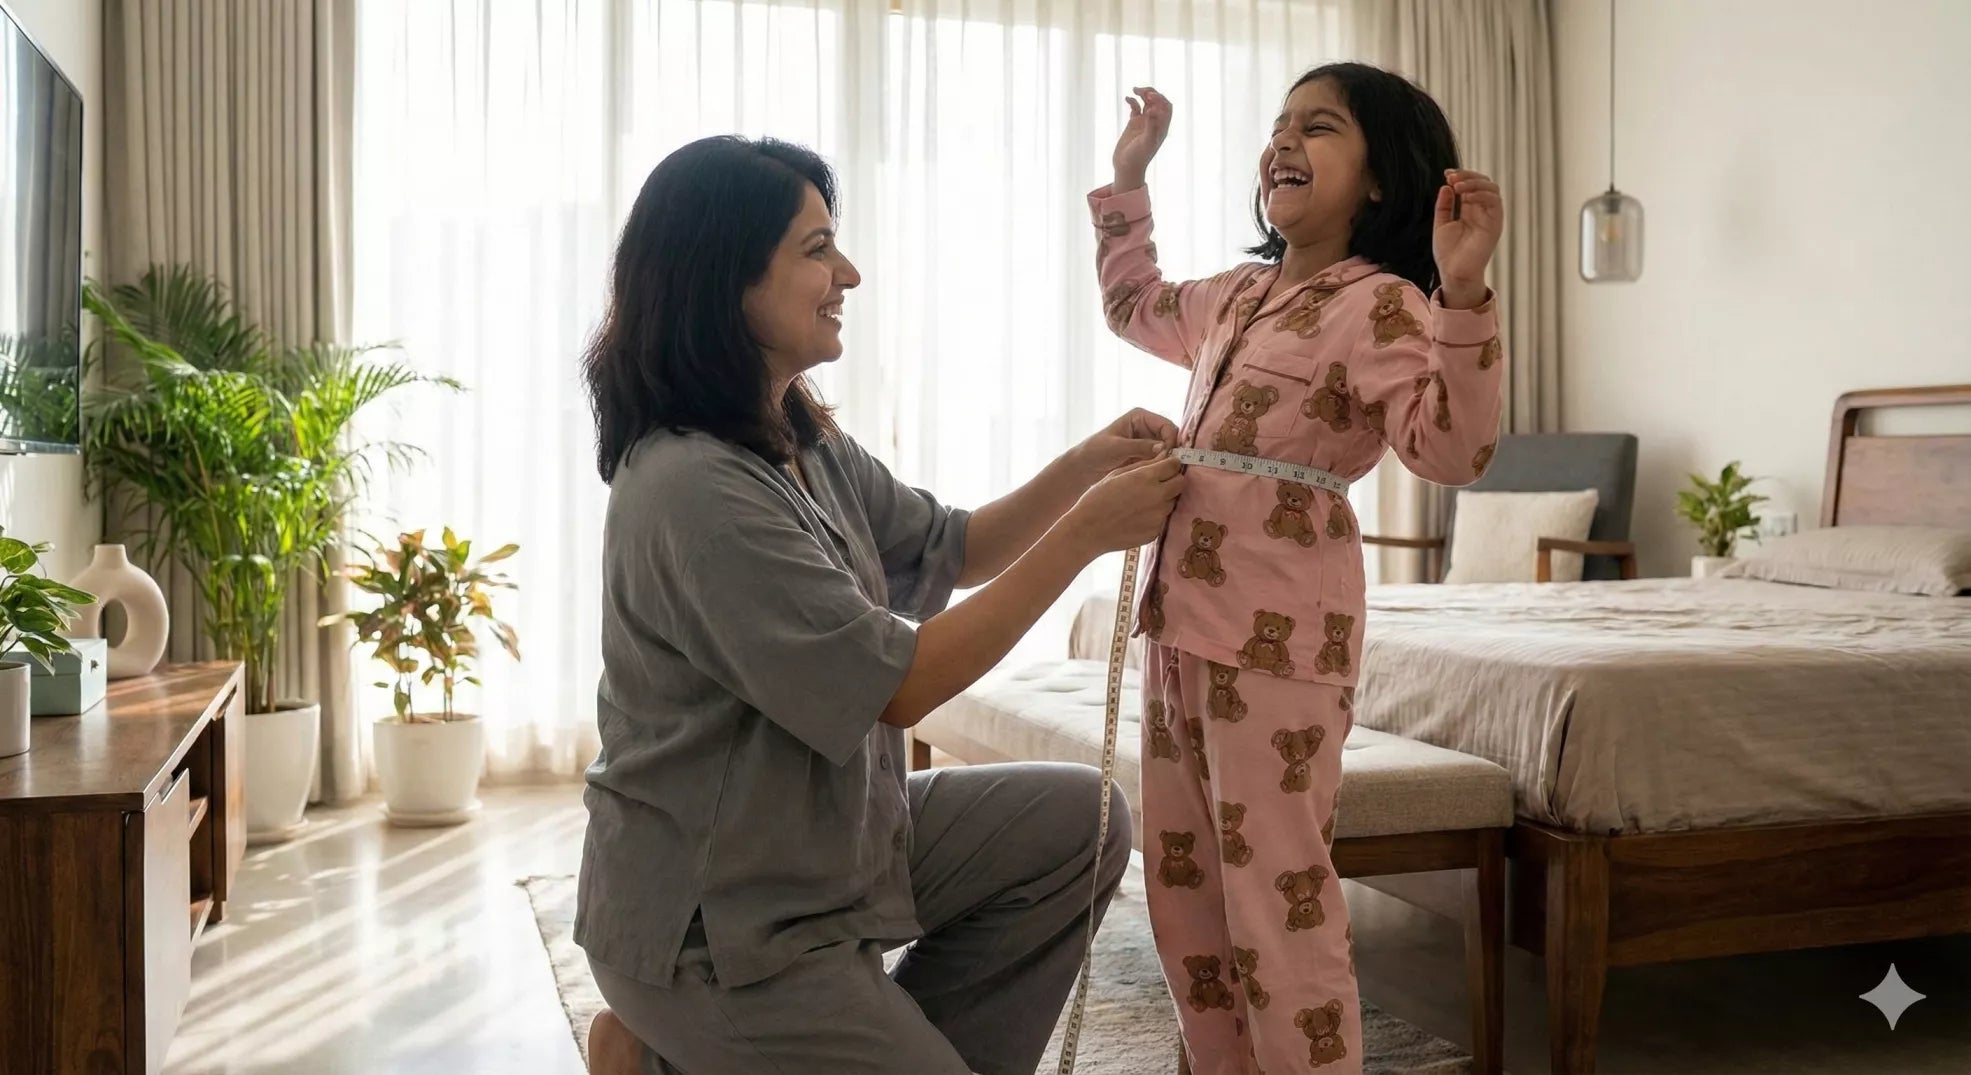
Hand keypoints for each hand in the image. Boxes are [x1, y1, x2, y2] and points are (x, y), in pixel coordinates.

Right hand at [1065, 452, 1185, 554]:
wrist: (1088, 531)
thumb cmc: (1097, 498)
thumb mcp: (1117, 474)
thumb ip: (1143, 464)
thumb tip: (1163, 458)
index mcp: (1146, 477)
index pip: (1174, 465)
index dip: (1170, 463)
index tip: (1165, 465)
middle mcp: (1157, 496)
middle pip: (1180, 483)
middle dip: (1172, 479)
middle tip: (1159, 482)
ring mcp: (1158, 516)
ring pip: (1172, 502)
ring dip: (1164, 498)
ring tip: (1143, 501)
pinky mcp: (1155, 532)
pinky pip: (1162, 519)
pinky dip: (1155, 515)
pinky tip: (1137, 516)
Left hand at [1075, 407, 1179, 479]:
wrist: (1084, 467)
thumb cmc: (1095, 451)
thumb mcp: (1116, 447)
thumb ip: (1139, 446)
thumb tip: (1163, 448)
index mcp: (1140, 416)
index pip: (1166, 425)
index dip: (1170, 439)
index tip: (1166, 455)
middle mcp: (1147, 426)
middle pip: (1170, 437)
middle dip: (1170, 451)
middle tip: (1164, 466)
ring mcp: (1148, 442)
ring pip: (1168, 450)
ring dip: (1166, 461)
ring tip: (1156, 471)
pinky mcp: (1146, 456)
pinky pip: (1160, 461)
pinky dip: (1160, 467)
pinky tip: (1153, 475)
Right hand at [1113, 87, 1172, 191]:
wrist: (1126, 167)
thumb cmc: (1138, 158)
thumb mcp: (1146, 142)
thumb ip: (1151, 126)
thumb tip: (1152, 110)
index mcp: (1161, 127)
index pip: (1166, 106)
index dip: (1160, 98)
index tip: (1149, 97)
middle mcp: (1154, 123)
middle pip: (1157, 102)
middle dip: (1151, 93)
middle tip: (1141, 91)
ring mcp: (1144, 123)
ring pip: (1147, 103)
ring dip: (1143, 94)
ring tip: (1135, 90)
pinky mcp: (1133, 124)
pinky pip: (1135, 108)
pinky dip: (1132, 101)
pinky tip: (1127, 99)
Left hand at [1433, 169, 1504, 307]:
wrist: (1454, 273)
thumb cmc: (1448, 253)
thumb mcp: (1442, 224)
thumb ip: (1444, 205)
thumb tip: (1446, 186)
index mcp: (1470, 210)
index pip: (1471, 185)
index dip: (1461, 176)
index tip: (1446, 173)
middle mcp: (1482, 211)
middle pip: (1483, 182)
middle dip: (1467, 175)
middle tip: (1451, 177)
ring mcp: (1490, 217)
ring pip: (1491, 188)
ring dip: (1474, 182)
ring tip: (1457, 185)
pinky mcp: (1495, 224)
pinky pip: (1495, 202)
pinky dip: (1482, 194)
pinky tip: (1466, 196)